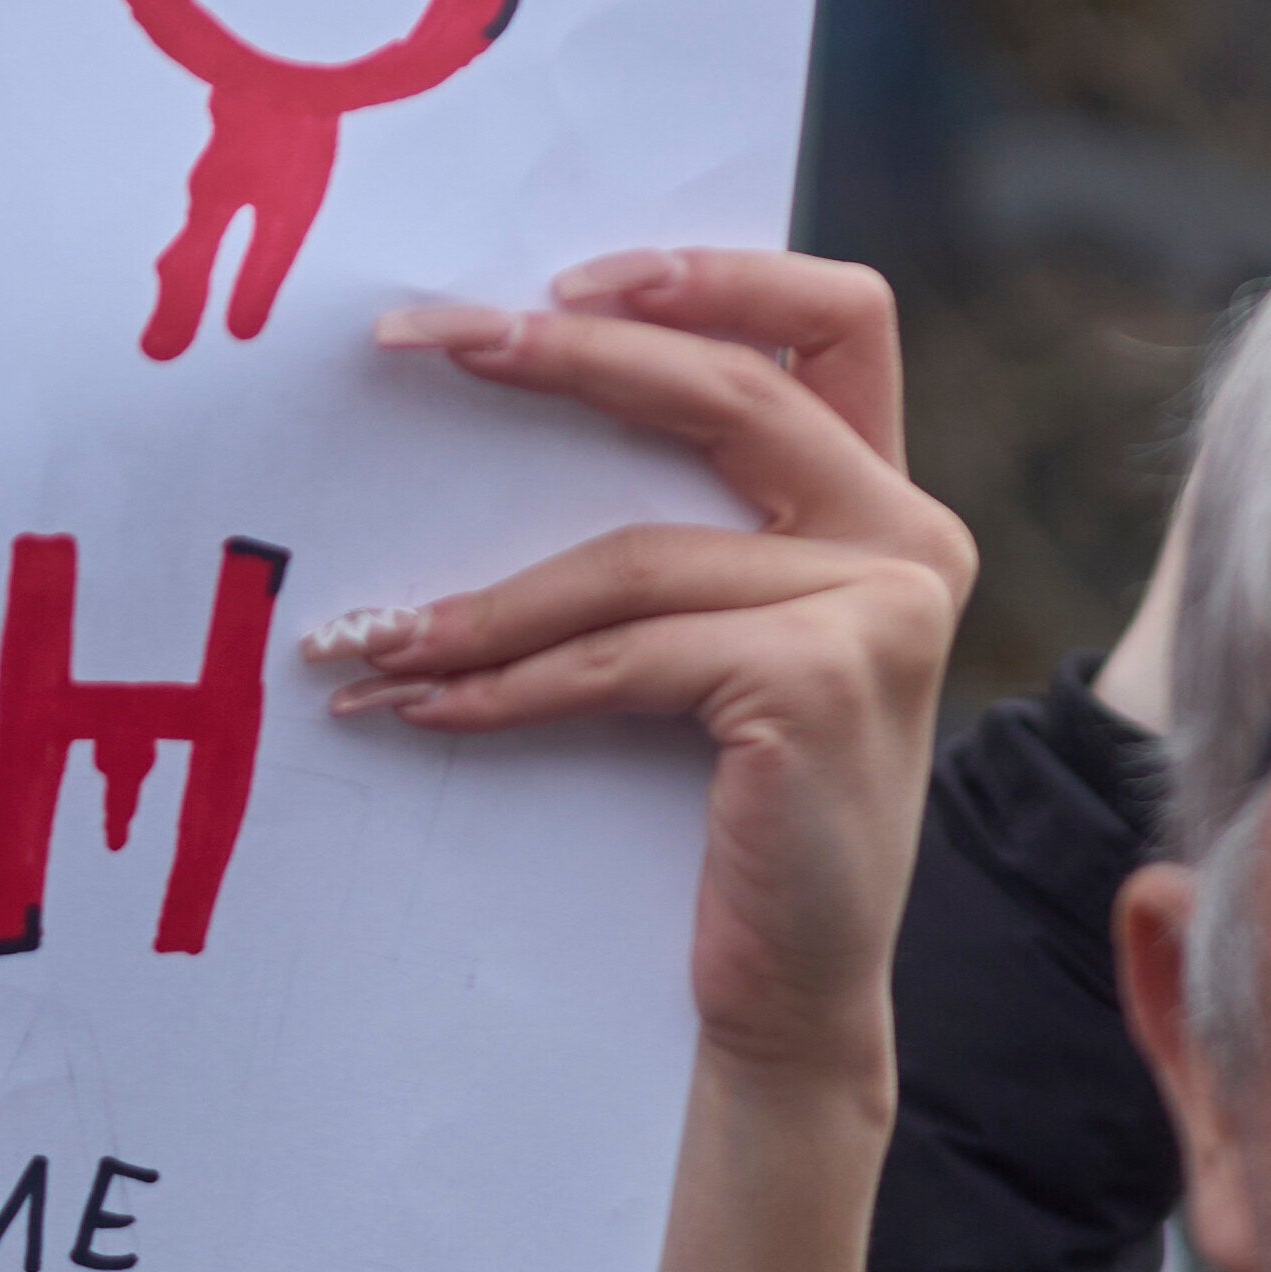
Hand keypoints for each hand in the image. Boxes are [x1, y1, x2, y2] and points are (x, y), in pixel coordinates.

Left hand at [318, 250, 972, 1271]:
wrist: (785, 1003)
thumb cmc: (724, 819)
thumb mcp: (709, 639)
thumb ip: (671, 525)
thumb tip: (498, 387)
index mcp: (889, 499)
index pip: (836, 315)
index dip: (710, 268)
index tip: (560, 275)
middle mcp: (911, 535)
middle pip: (722, 388)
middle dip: (555, 354)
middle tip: (415, 344)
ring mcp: (882, 608)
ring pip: (635, 554)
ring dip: (478, 595)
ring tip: (360, 636)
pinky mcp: (822, 684)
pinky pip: (621, 656)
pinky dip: (503, 683)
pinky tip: (417, 709)